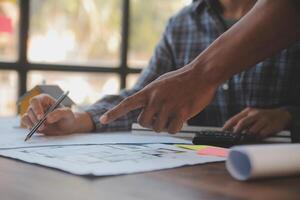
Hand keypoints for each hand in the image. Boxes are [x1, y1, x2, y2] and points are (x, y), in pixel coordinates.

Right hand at [21, 94, 93, 134]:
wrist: (67, 127)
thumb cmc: (68, 117)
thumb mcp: (68, 113)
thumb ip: (59, 113)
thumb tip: (47, 118)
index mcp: (45, 99)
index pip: (35, 100)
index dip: (36, 108)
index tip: (41, 117)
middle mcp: (38, 105)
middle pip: (30, 109)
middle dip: (35, 119)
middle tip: (43, 126)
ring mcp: (34, 114)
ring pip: (26, 116)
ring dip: (32, 123)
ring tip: (43, 128)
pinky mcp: (32, 122)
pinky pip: (26, 123)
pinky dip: (29, 126)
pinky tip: (36, 130)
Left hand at [100, 65, 216, 133]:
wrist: (201, 74)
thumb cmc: (181, 79)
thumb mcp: (161, 83)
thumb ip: (151, 96)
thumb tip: (146, 112)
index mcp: (149, 91)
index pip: (127, 103)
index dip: (114, 113)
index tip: (103, 120)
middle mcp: (155, 99)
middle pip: (143, 122)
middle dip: (151, 123)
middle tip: (161, 117)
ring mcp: (168, 106)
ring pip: (158, 128)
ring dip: (165, 125)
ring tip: (174, 114)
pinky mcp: (181, 112)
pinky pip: (172, 130)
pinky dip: (176, 128)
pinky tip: (182, 119)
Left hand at [222, 107, 291, 137]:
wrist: (281, 115)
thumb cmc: (262, 117)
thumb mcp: (251, 115)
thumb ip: (242, 121)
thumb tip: (230, 129)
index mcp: (248, 111)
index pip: (235, 118)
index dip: (227, 125)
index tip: (222, 131)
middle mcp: (255, 114)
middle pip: (243, 122)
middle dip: (237, 130)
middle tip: (234, 136)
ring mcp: (264, 119)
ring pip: (252, 130)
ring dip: (248, 135)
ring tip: (247, 137)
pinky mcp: (271, 126)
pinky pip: (262, 134)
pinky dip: (258, 137)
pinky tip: (258, 136)